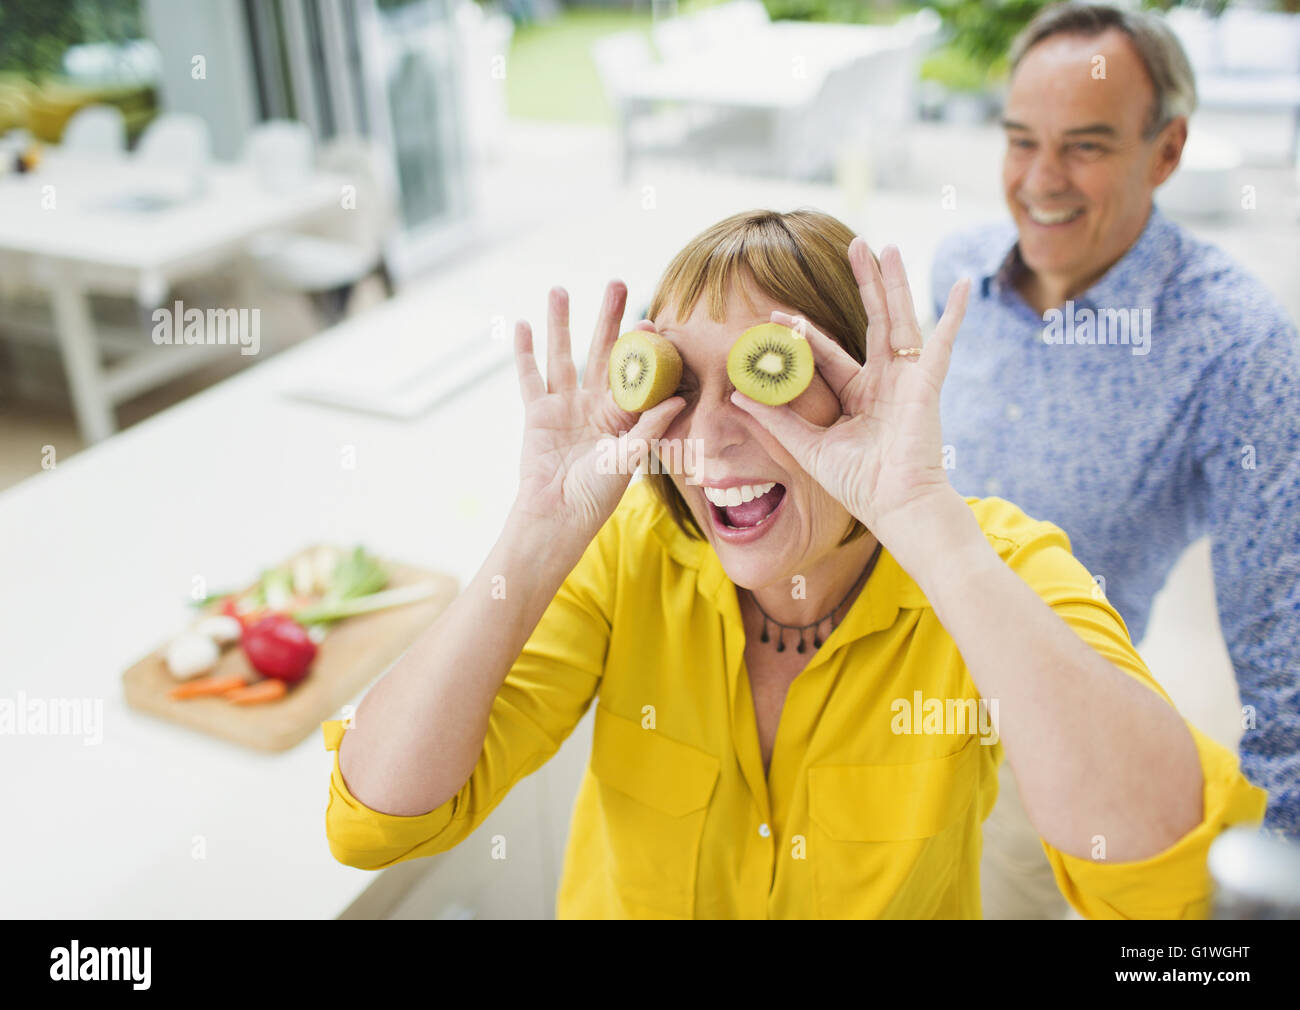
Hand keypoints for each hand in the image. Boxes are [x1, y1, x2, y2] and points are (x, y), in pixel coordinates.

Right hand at [512, 281, 684, 542]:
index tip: (650, 320)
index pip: (634, 372)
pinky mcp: (537, 414)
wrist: (558, 515)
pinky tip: (523, 325)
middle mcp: (594, 404)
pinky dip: (524, 353)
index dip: (641, 346)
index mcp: (622, 415)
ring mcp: (564, 406)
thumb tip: (679, 400)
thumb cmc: (597, 494)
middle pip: (601, 351)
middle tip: (616, 283)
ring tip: (559, 289)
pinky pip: (530, 378)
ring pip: (562, 355)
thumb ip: (649, 428)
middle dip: (607, 318)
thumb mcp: (629, 459)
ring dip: (560, 323)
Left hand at [731, 240, 970, 545]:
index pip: (828, 353)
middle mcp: (884, 381)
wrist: (895, 506)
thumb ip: (775, 419)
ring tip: (885, 247)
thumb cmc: (859, 484)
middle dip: (863, 282)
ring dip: (893, 282)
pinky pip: (941, 342)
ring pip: (899, 319)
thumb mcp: (808, 447)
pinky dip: (954, 313)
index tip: (775, 313)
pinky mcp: (926, 384)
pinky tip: (964, 283)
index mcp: (858, 394)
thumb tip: (737, 394)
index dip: (803, 332)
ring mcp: (907, 380)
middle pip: (871, 320)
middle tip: (854, 243)